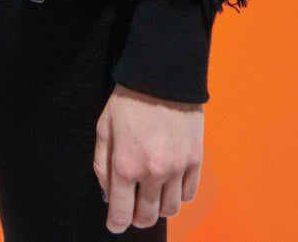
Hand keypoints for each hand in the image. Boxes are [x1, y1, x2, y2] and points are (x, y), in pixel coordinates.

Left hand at [93, 84, 203, 231]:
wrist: (163, 74)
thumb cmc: (129, 99)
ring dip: (159, 206)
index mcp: (126, 164)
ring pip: (170, 210)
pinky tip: (170, 181)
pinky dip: (179, 194)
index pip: (121, 213)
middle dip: (137, 217)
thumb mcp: (104, 128)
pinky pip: (189, 194)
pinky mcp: (195, 159)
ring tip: (153, 192)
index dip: (116, 223)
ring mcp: (177, 167)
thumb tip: (109, 195)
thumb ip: (103, 166)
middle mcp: (153, 171)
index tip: (115, 223)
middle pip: (147, 216)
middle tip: (134, 207)